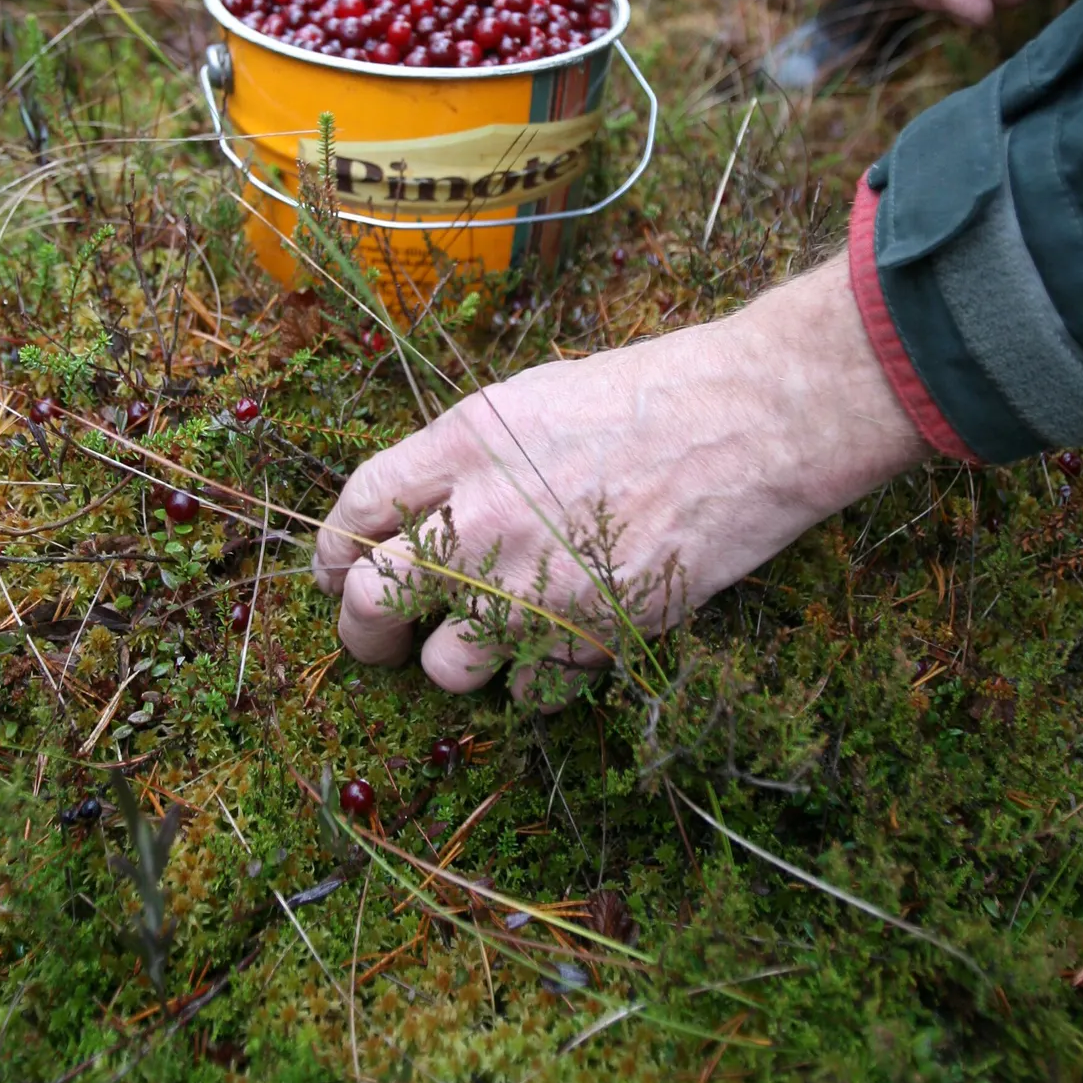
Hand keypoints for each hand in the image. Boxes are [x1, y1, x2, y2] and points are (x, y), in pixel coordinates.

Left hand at [313, 255, 925, 701]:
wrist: (751, 421)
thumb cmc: (652, 395)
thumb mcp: (534, 399)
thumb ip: (467, 457)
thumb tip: (424, 512)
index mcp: (461, 444)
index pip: (354, 510)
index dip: (331, 553)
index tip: (335, 574)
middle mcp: (481, 518)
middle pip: (372, 602)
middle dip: (363, 633)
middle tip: (379, 641)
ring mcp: (534, 583)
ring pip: (444, 668)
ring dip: (458, 662)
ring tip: (489, 641)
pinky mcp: (591, 632)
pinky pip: (530, 687)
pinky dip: (538, 675)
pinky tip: (566, 637)